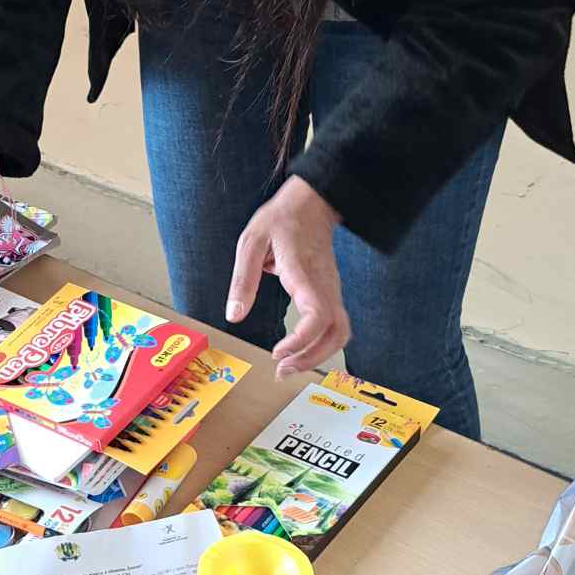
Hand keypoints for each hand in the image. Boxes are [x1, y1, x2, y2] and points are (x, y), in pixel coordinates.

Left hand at [225, 177, 347, 378]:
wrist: (312, 203)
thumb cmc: (282, 220)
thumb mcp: (251, 243)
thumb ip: (243, 280)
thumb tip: (234, 315)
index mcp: (304, 273)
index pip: (317, 316)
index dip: (301, 341)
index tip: (279, 352)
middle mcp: (325, 286)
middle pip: (336, 334)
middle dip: (310, 358)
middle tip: (282, 370)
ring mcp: (332, 291)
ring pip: (340, 333)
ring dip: (318, 355)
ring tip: (289, 366)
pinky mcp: (331, 294)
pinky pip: (335, 326)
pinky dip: (321, 345)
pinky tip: (299, 351)